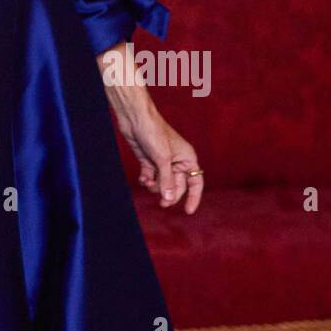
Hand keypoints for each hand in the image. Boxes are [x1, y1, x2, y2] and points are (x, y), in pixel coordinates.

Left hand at [104, 86, 203, 213]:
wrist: (135, 118)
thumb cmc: (153, 132)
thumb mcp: (162, 160)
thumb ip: (167, 181)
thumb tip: (170, 199)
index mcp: (187, 158)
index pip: (196, 182)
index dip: (193, 197)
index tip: (188, 212)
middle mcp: (177, 161)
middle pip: (177, 185)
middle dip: (169, 194)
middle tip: (162, 204)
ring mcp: (162, 161)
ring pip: (162, 183)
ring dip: (156, 186)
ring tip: (148, 183)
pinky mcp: (149, 160)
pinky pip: (151, 177)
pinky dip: (147, 180)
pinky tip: (143, 179)